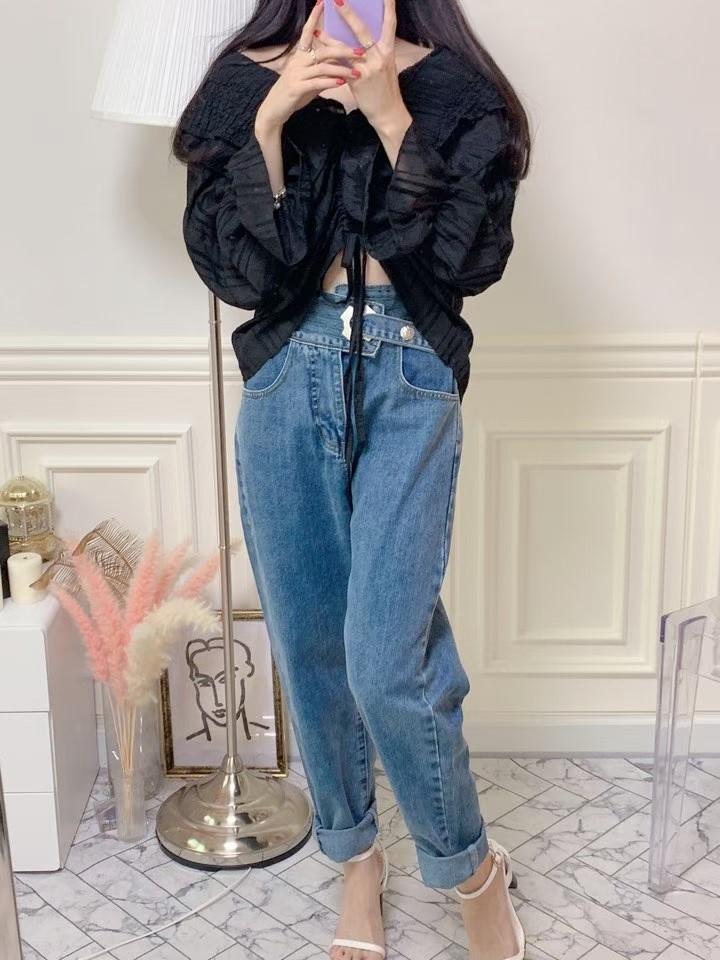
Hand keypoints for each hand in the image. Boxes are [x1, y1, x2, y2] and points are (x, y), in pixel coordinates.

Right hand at [257, 0, 365, 129]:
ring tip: (356, 72)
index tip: (323, 2)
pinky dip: (330, 82)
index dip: (314, 17)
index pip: (307, 32)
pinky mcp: (296, 88)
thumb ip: (323, 71)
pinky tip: (342, 83)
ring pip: (322, 67)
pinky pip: (316, 82)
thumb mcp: (310, 80)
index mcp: (300, 56)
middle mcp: (298, 61)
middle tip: (360, 51)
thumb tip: (339, 66)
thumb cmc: (294, 94)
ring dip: (341, 69)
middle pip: (323, 50)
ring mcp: (296, 74)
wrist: (275, 110)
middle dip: (343, 50)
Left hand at [315, 0, 405, 130]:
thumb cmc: (385, 90)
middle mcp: (380, 56)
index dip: (388, 8)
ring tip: (318, 27)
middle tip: (337, 0)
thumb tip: (360, 40)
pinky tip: (320, 53)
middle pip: (362, 30)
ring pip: (347, 48)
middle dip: (349, 14)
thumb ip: (375, 52)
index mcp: (388, 51)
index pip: (390, 24)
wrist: (388, 114)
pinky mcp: (358, 81)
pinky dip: (330, 58)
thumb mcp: (385, 67)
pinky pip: (340, 66)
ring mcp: (368, 68)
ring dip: (330, 37)